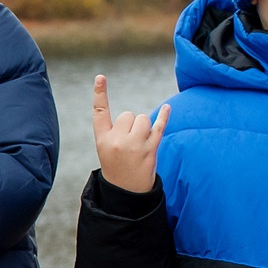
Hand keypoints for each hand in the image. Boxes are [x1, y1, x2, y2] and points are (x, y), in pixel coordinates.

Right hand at [90, 74, 168, 194]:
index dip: (99, 93)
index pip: (100, 112)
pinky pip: (159, 127)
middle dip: (131, 125)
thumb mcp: (105, 148)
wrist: (126, 191)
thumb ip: (114, 131)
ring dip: (144, 128)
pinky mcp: (150, 149)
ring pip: (143, 119)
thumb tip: (135, 117)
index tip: (101, 76)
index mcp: (102, 139)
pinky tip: (167, 107)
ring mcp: (135, 145)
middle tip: (128, 145)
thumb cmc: (116, 165)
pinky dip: (164, 117)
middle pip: (129, 114)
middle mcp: (117, 141)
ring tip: (139, 146)